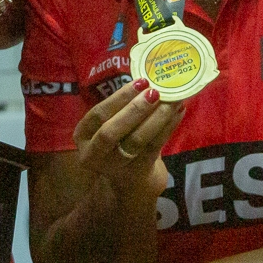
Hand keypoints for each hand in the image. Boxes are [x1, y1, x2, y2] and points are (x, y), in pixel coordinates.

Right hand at [71, 77, 180, 194]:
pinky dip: (168, 128)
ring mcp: (115, 166)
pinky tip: (178, 113)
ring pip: (136, 141)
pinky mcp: (137, 172)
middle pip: (112, 132)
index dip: (118, 98)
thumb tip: (148, 81)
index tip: (140, 82)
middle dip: (134, 110)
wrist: (128, 181)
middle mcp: (94, 153)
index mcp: (83, 135)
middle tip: (155, 92)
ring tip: (173, 100)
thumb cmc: (118, 142)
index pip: (98, 115)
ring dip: (157, 118)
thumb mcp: (109, 125)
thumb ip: (122, 107)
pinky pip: (154, 147)